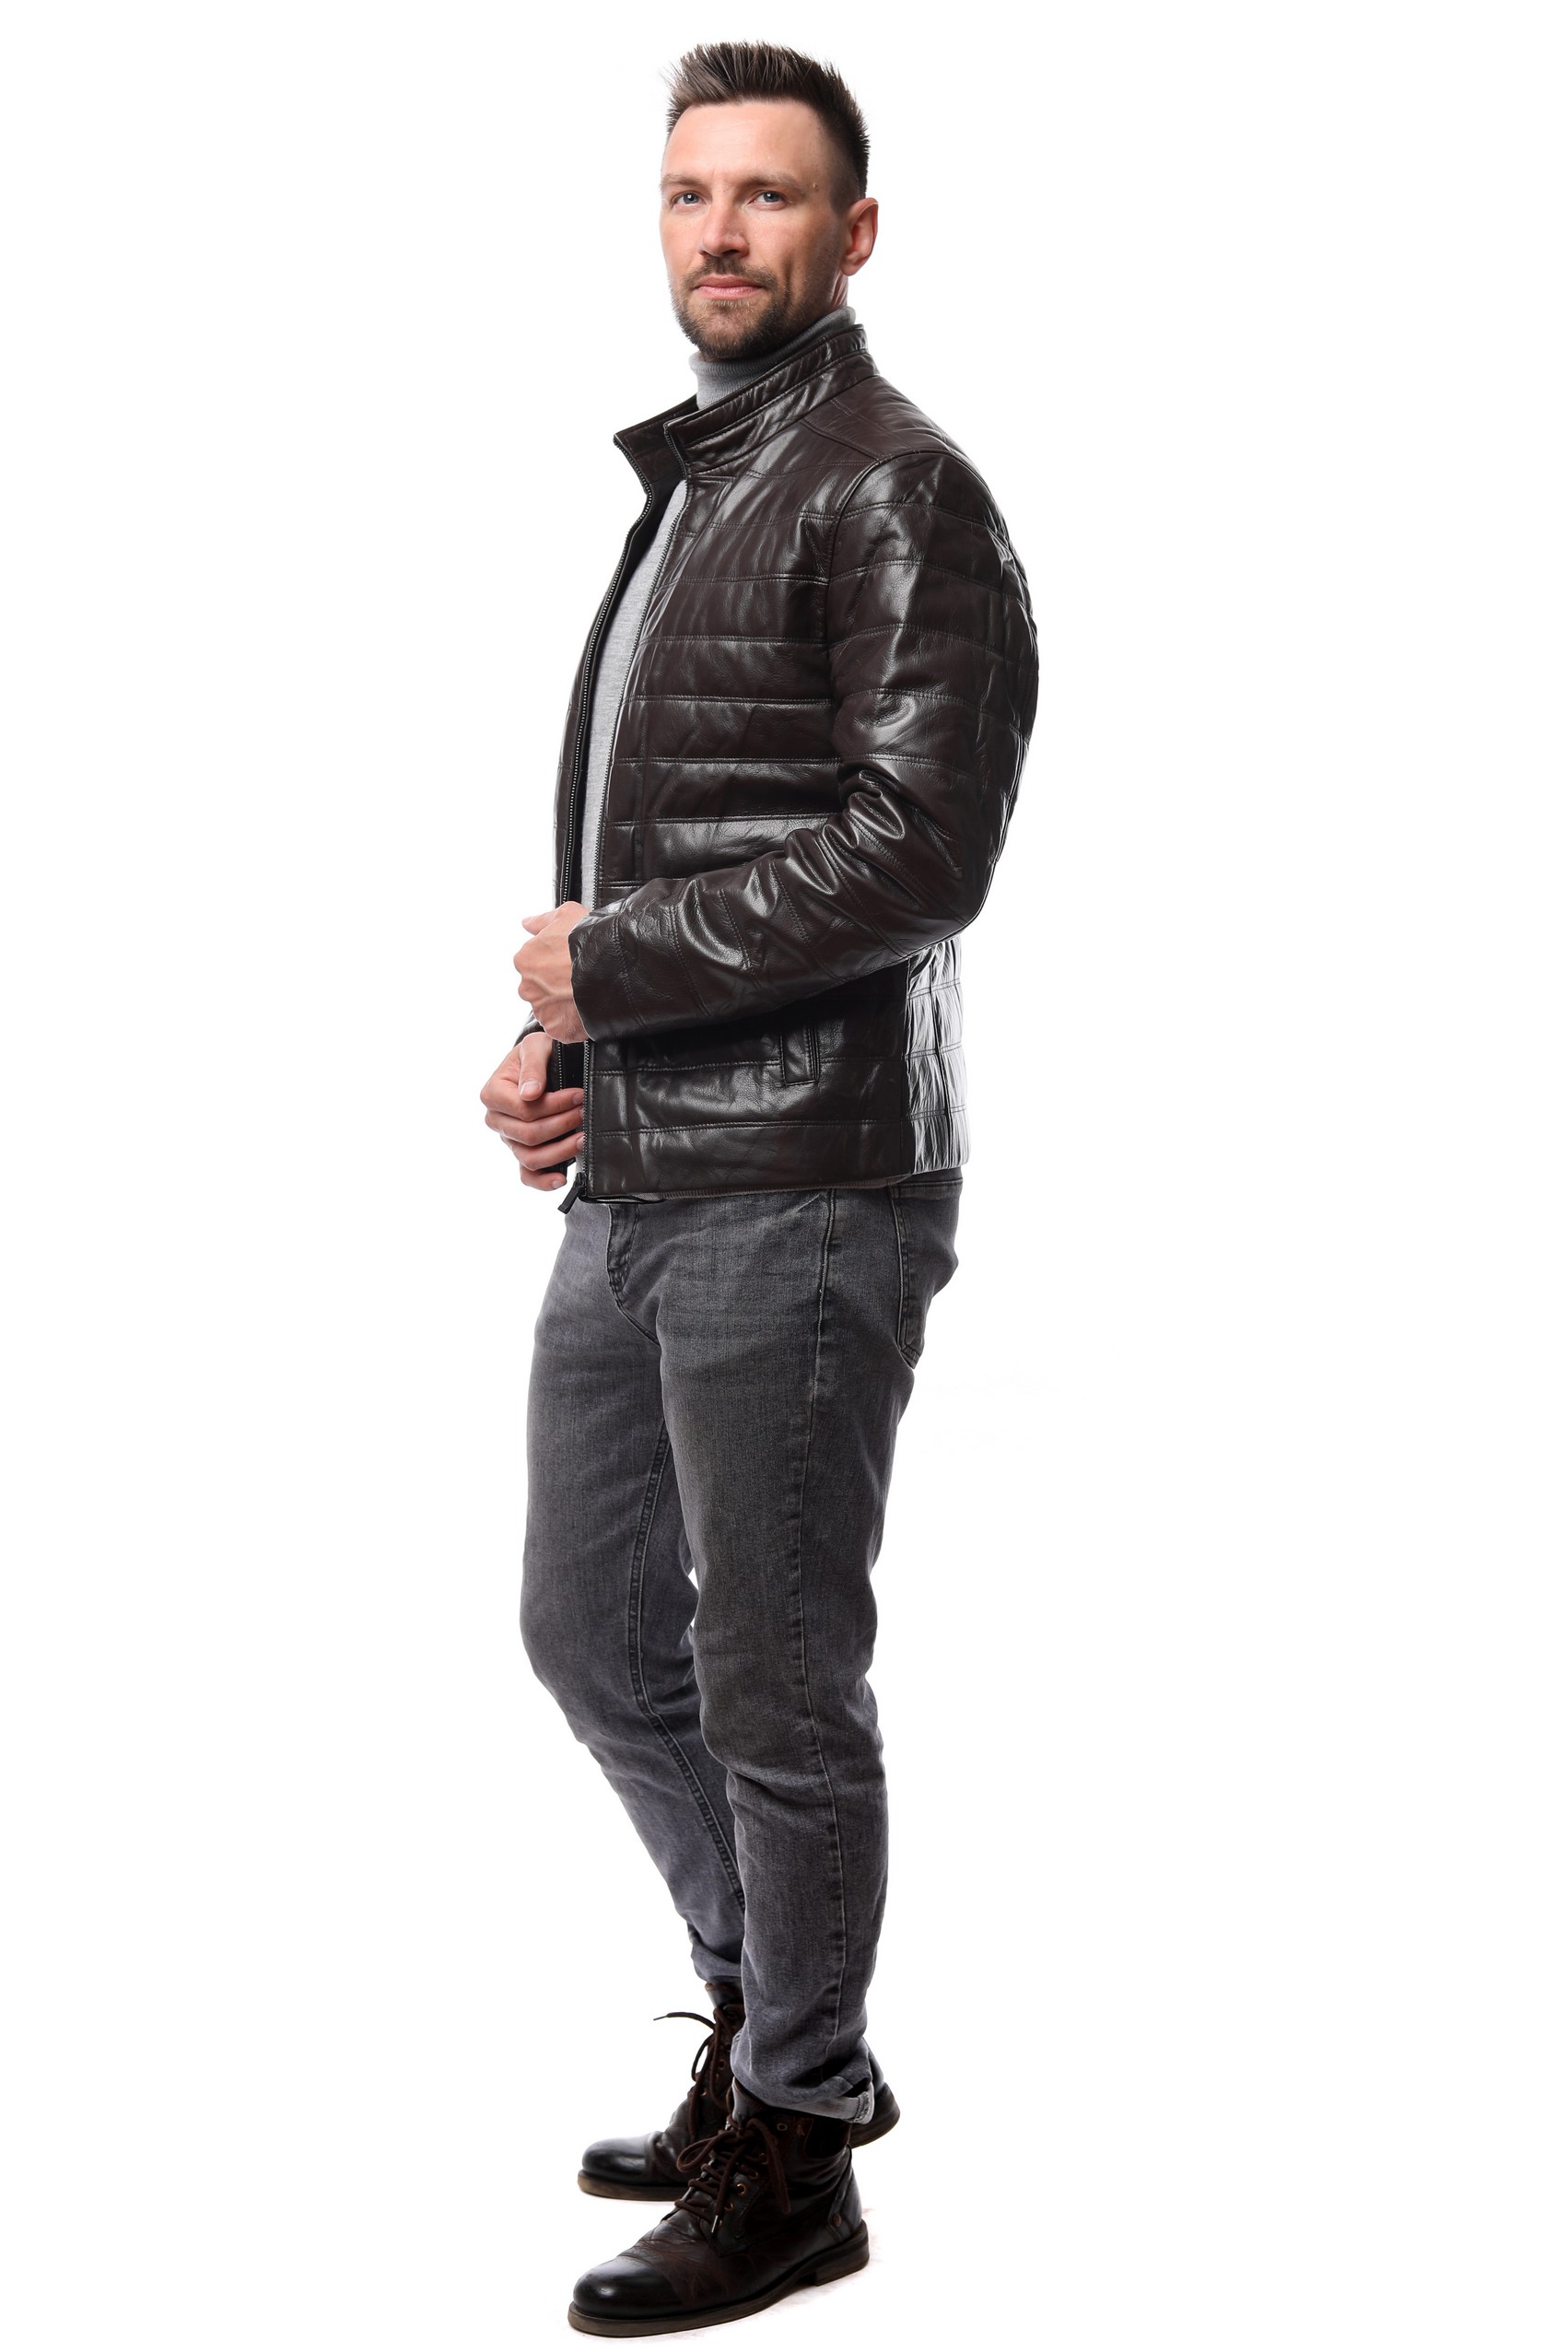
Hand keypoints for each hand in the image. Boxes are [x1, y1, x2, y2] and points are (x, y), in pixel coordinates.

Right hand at [479, 1033, 584, 1192]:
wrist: (542, 1062)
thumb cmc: (538, 1053)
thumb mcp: (535, 1047)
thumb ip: (533, 1067)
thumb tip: (530, 1093)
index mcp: (492, 1094)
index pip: (525, 1110)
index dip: (555, 1105)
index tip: (579, 1095)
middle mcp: (496, 1120)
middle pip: (530, 1135)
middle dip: (562, 1125)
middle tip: (585, 1112)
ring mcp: (509, 1139)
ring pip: (531, 1157)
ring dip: (561, 1151)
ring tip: (583, 1139)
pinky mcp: (522, 1152)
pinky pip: (527, 1175)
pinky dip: (543, 1182)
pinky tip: (562, 1178)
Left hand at [513, 901, 587, 1042]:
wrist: (612, 966)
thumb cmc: (589, 939)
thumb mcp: (566, 915)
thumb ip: (542, 920)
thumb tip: (528, 923)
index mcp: (526, 960)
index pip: (534, 965)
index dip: (555, 963)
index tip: (569, 963)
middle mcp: (528, 986)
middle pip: (541, 989)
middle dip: (557, 986)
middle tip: (579, 980)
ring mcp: (542, 1010)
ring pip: (551, 1009)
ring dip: (564, 1004)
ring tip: (586, 995)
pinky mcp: (557, 1029)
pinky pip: (563, 1027)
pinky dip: (573, 1022)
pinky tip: (587, 1009)